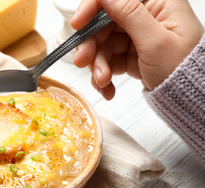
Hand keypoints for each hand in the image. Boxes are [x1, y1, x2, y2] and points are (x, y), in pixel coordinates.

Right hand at [71, 0, 203, 99]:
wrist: (188, 99)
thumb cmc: (184, 69)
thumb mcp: (156, 41)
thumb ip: (129, 14)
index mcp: (157, 4)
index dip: (92, 8)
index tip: (78, 24)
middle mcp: (145, 17)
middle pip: (103, 24)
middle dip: (92, 45)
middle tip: (83, 62)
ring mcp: (136, 37)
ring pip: (103, 45)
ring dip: (97, 65)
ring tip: (102, 82)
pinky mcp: (131, 55)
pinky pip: (108, 61)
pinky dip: (103, 74)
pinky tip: (107, 88)